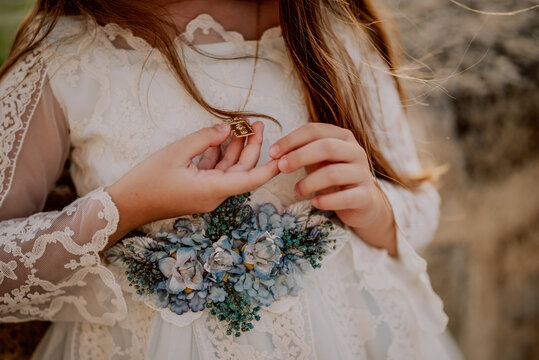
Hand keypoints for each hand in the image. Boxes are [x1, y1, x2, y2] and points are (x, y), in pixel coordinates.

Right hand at [107, 121, 278, 244]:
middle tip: (257, 124)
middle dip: (252, 147)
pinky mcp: (198, 190)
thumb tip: (225, 129)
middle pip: (242, 170)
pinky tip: (220, 137)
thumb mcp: (176, 153)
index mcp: (213, 189)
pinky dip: (219, 154)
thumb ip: (204, 139)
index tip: (285, 155)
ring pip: (230, 169)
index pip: (251, 180)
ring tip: (243, 126)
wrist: (127, 204)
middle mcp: (215, 194)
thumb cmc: (148, 180)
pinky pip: (216, 171)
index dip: (270, 168)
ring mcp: (207, 193)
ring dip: (235, 149)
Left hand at [268, 123, 396, 255]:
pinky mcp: (365, 196)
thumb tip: (275, 153)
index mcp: (342, 137)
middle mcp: (355, 151)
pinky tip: (314, 203)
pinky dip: (326, 201)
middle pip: (326, 147)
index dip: (291, 140)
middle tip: (281, 167)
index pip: (314, 130)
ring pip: (333, 174)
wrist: (363, 202)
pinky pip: (344, 198)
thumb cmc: (335, 177)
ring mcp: (362, 173)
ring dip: (309, 183)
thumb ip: (301, 152)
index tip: (272, 153)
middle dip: (299, 156)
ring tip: (297, 192)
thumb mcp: (319, 160)